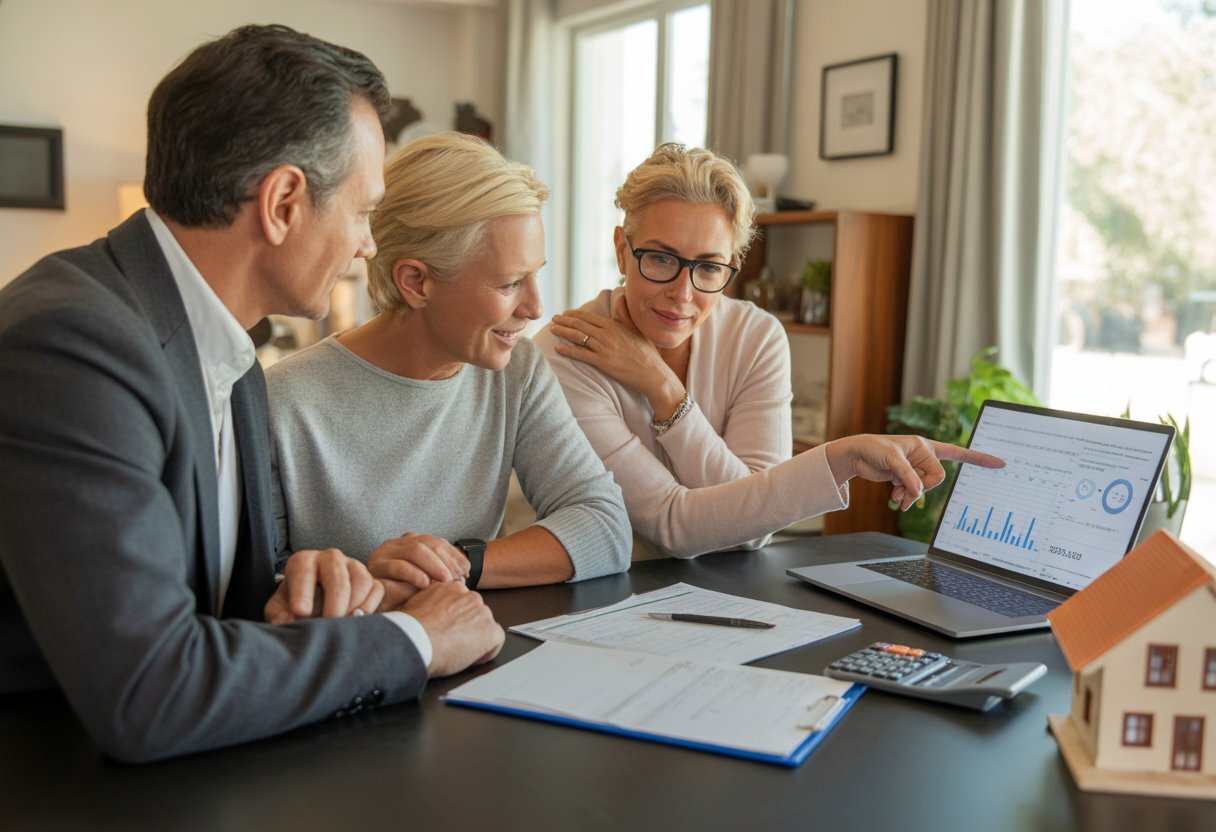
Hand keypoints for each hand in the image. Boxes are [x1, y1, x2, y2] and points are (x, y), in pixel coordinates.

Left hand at [264, 548, 384, 623]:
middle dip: (334, 604)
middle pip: (337, 578)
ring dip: (353, 606)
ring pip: (361, 581)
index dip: (303, 594)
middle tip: (329, 624)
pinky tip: (357, 620)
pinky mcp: (370, 578)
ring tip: (343, 624)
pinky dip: (369, 606)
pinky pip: (376, 589)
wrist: (312, 602)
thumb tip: (288, 622)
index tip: (300, 613)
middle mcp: (330, 558)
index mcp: (303, 561)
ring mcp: (353, 566)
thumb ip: (280, 616)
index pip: (304, 573)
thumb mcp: (280, 610)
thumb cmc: (294, 605)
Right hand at [367, 533, 469, 609]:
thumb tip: (464, 573)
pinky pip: (396, 566)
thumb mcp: (427, 582)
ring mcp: (384, 553)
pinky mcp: (375, 567)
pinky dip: (413, 573)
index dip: (453, 554)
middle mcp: (396, 544)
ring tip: (445, 579)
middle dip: (444, 559)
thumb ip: (442, 573)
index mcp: (409, 542)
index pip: (435, 541)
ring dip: (433, 564)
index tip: (466, 570)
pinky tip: (424, 583)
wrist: (377, 609)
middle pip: (425, 543)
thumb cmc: (405, 597)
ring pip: (413, 550)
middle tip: (457, 577)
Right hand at [400, 582, 504, 675]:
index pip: (463, 600)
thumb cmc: (410, 627)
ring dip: (476, 637)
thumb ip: (429, 601)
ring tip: (459, 650)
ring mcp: (482, 613)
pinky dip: (488, 650)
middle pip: (476, 612)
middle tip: (454, 640)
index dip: (457, 616)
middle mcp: (470, 596)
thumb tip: (428, 608)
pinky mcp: (490, 630)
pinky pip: (496, 640)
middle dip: (468, 626)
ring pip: (485, 625)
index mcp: (452, 587)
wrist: (415, 640)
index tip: (450, 627)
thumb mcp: (415, 603)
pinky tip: (473, 657)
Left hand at [550, 295, 685, 417]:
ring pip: (578, 337)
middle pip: (580, 324)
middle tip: (553, 319)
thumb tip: (620, 296)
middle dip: (564, 321)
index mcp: (614, 325)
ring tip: (552, 330)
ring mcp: (604, 348)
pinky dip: (568, 351)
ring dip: (563, 332)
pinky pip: (580, 354)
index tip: (565, 314)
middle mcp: (607, 334)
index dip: (574, 314)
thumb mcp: (636, 329)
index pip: (589, 317)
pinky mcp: (602, 362)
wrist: (652, 373)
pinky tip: (558, 349)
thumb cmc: (646, 352)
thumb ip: (625, 314)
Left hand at [824, 434, 1005, 509]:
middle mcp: (923, 457)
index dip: (978, 459)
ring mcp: (915, 469)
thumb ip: (908, 477)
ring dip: (911, 495)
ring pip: (924, 489)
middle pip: (936, 479)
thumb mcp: (891, 461)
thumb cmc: (874, 449)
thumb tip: (919, 493)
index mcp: (926, 446)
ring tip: (896, 495)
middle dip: (921, 487)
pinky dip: (905, 497)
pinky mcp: (906, 478)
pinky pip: (914, 492)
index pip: (957, 452)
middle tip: (904, 489)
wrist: (857, 456)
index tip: (999, 463)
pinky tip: (893, 495)